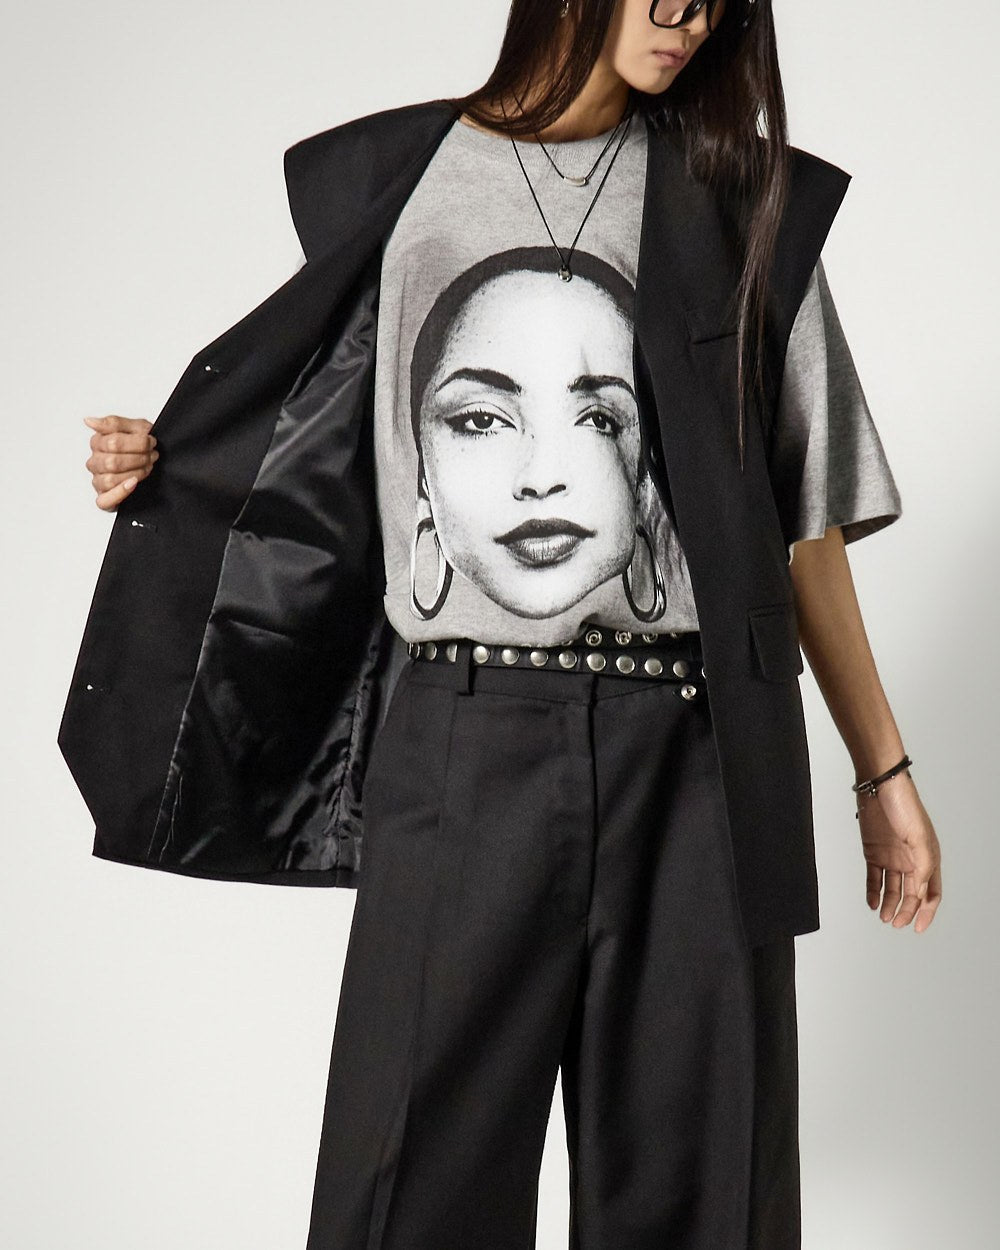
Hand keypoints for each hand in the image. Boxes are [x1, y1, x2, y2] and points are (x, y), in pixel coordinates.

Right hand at [83, 414, 158, 510]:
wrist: (156, 462)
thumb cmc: (144, 446)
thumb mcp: (135, 427)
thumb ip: (113, 423)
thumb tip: (89, 421)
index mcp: (98, 442)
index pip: (113, 443)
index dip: (138, 443)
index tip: (151, 442)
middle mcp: (95, 462)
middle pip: (112, 462)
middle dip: (138, 459)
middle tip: (151, 456)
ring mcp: (98, 480)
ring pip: (110, 480)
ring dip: (135, 473)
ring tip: (147, 467)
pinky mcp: (104, 498)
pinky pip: (104, 501)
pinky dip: (119, 493)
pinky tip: (132, 484)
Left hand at [856, 771, 941, 932]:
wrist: (879, 786)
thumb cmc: (904, 806)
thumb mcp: (919, 839)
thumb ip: (921, 868)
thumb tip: (920, 893)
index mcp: (928, 858)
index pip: (930, 893)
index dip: (926, 911)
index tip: (918, 927)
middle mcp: (911, 860)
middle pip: (911, 894)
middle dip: (905, 911)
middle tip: (897, 924)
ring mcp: (892, 857)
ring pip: (893, 889)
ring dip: (890, 905)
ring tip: (884, 918)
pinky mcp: (873, 852)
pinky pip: (874, 878)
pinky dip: (874, 892)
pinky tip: (873, 903)